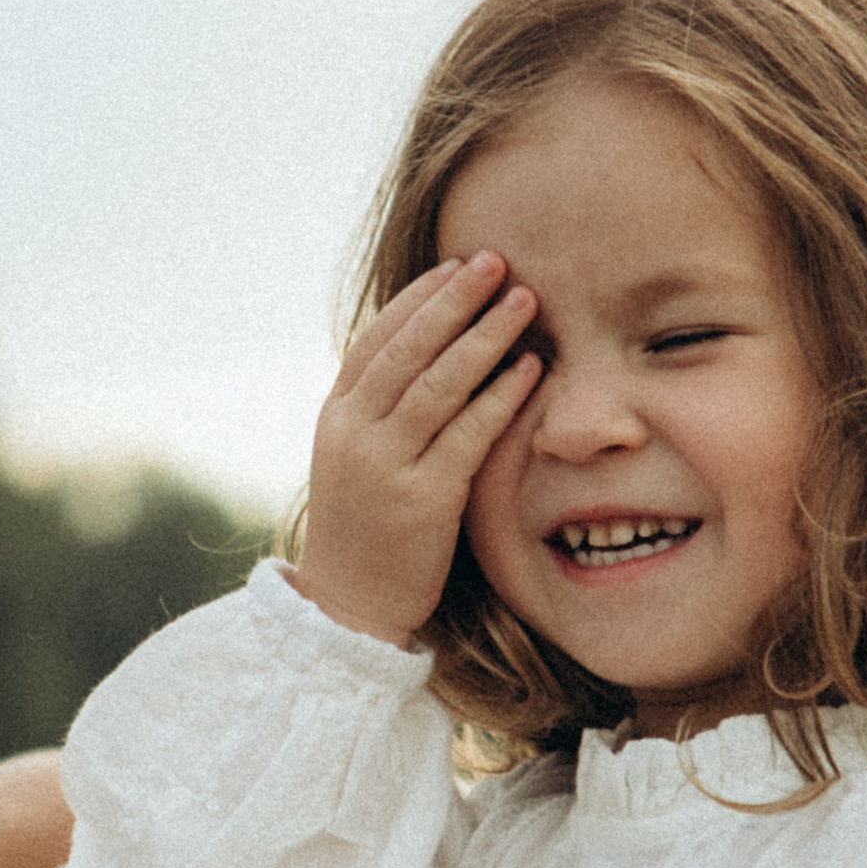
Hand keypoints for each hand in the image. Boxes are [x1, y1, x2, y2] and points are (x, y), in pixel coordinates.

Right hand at [293, 254, 538, 645]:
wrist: (348, 607)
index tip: (456, 265)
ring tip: (523, 299)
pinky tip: (530, 370)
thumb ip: (383, 410)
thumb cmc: (366, 529)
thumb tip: (432, 353)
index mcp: (336, 417)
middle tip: (495, 260)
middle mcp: (354, 434)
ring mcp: (384, 466)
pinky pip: (467, 436)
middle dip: (453, 299)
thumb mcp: (357, 459)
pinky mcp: (421, 501)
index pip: (376, 340)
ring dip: (484, 335)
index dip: (418, 299)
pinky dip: (500, 397)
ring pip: (437, 384)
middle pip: (407, 349)